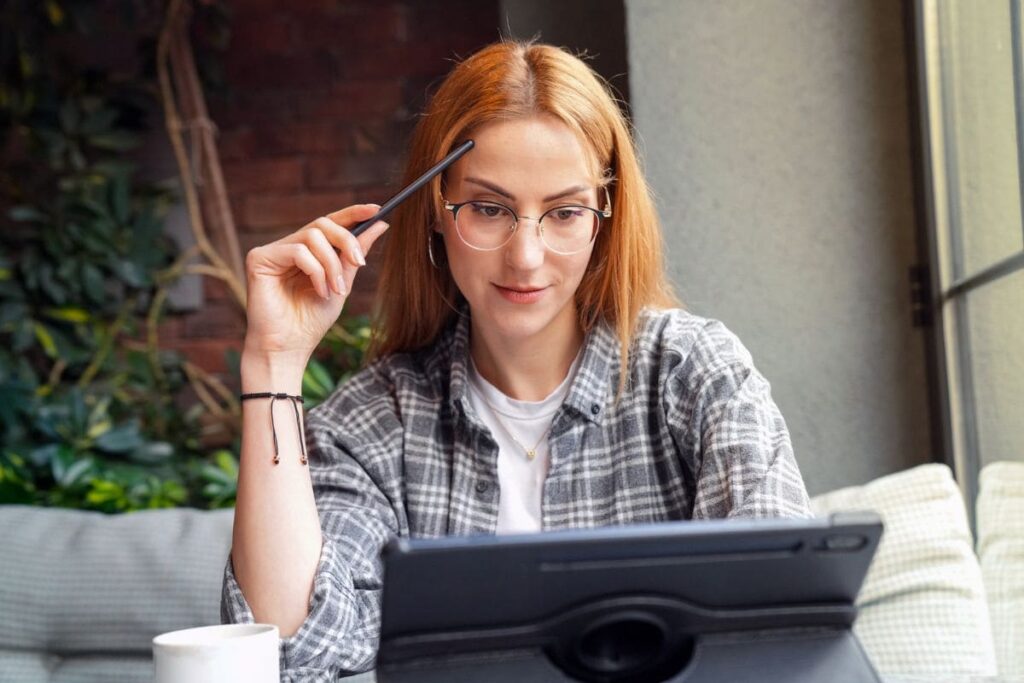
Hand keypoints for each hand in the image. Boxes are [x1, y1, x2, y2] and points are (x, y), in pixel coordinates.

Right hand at [242, 204, 388, 362]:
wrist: (288, 348)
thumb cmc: (311, 322)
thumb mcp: (341, 285)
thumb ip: (354, 256)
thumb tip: (380, 224)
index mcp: (307, 252)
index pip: (330, 223)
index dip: (352, 213)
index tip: (377, 210)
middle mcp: (288, 247)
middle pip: (322, 223)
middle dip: (346, 241)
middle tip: (360, 262)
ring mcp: (272, 251)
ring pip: (312, 235)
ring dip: (331, 264)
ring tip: (335, 290)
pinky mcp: (259, 258)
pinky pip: (298, 250)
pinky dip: (315, 271)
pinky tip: (319, 292)